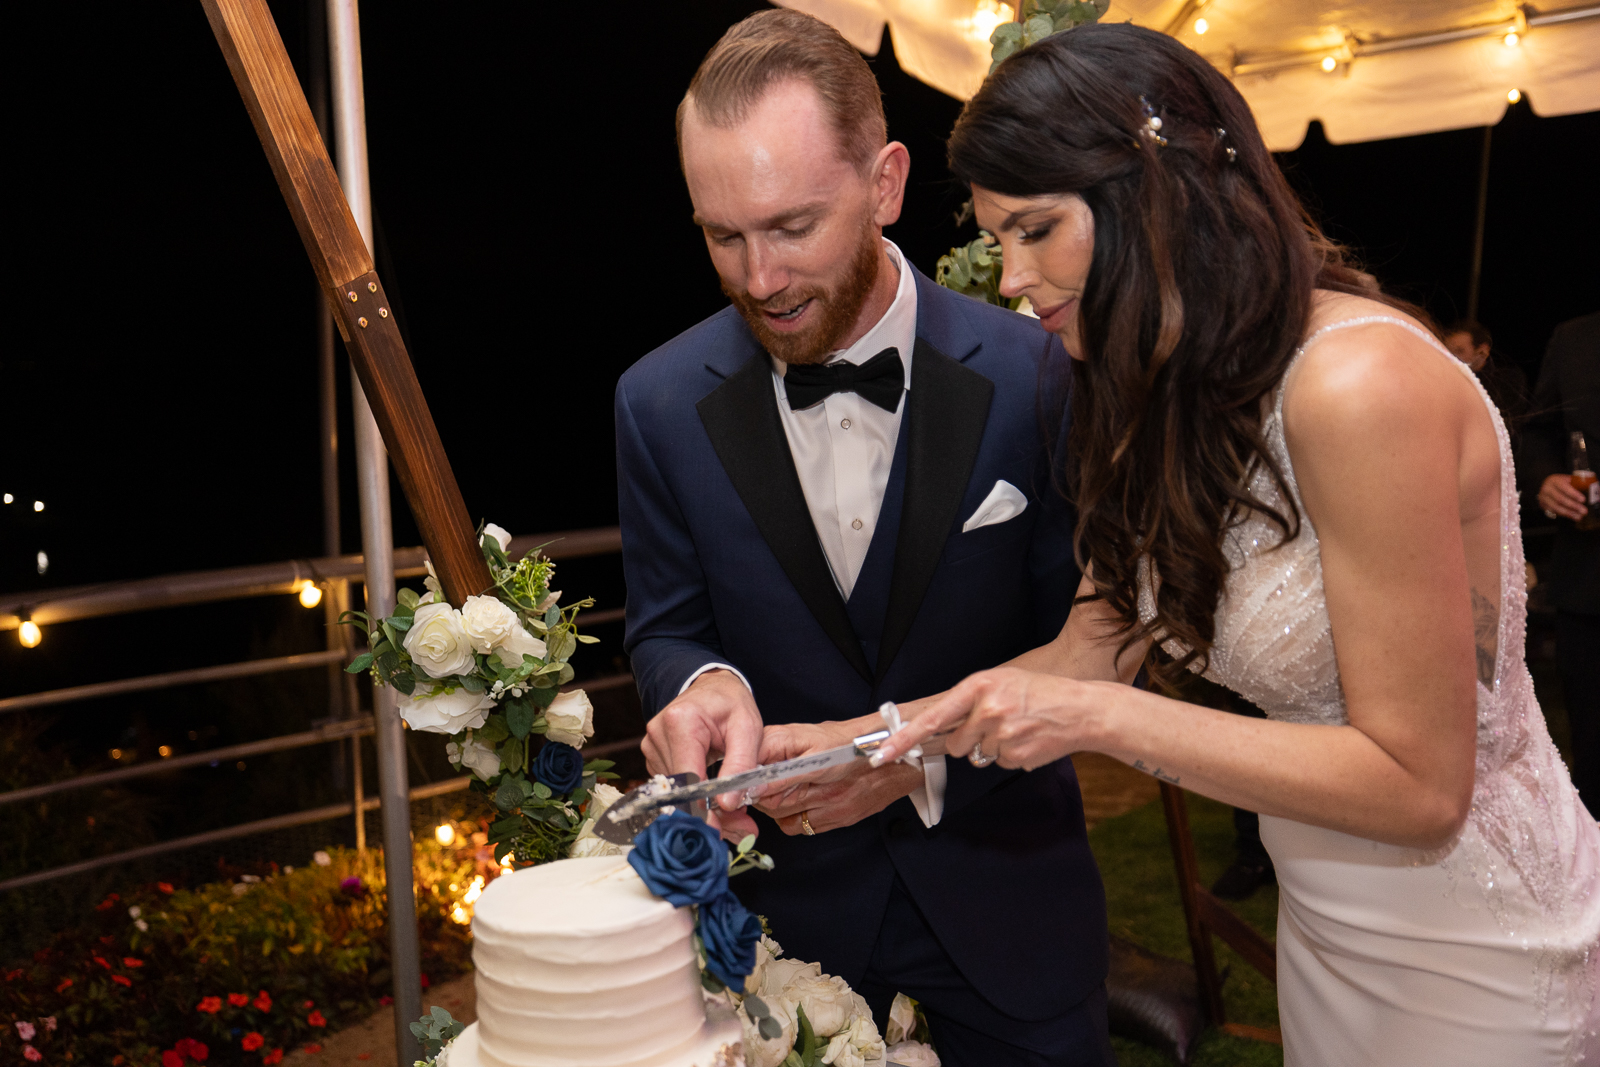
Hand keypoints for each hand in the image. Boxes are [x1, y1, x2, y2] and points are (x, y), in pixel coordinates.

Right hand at [642, 669, 760, 841]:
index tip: (718, 832)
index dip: (700, 808)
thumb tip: (728, 803)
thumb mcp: (748, 728)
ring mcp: (651, 748)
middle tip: (740, 829)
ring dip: (704, 811)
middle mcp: (658, 735)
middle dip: (709, 815)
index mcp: (680, 722)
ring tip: (736, 818)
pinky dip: (696, 801)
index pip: (686, 776)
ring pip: (676, 795)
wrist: (712, 688)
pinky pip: (674, 789)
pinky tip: (718, 805)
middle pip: (679, 790)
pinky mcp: (654, 759)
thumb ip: (741, 764)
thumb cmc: (731, 703)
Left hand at [754, 721, 923, 833]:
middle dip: (760, 796)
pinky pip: (804, 827)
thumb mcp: (806, 734)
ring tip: (780, 792)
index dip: (749, 784)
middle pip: (773, 804)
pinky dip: (795, 818)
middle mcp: (826, 788)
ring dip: (776, 809)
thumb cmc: (846, 739)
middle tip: (756, 785)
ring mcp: (835, 807)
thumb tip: (747, 768)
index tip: (738, 783)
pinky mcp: (841, 819)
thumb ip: (776, 750)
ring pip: (786, 819)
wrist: (890, 752)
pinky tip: (799, 802)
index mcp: (815, 762)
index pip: (767, 783)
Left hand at [875, 667, 1111, 770]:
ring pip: (976, 755)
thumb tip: (939, 729)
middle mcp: (988, 710)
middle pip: (955, 743)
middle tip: (995, 724)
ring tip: (1017, 729)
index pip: (932, 718)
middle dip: (967, 739)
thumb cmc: (1040, 692)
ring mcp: (1002, 735)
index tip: (881, 754)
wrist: (1081, 709)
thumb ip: (969, 702)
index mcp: (979, 686)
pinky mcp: (1015, 757)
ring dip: (991, 747)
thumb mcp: (1002, 682)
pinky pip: (998, 764)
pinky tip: (1028, 740)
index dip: (904, 739)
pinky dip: (1010, 756)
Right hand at [1539, 473, 1588, 521]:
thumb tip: (1590, 490)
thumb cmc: (1562, 483)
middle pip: (1560, 499)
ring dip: (1569, 513)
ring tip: (1579, 516)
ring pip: (1556, 507)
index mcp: (1554, 480)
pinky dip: (1563, 515)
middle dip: (1573, 506)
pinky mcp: (1542, 505)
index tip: (1583, 500)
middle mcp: (1546, 489)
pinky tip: (1572, 516)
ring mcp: (1543, 497)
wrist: (1548, 485)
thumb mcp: (1568, 480)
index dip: (1573, 494)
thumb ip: (1577, 484)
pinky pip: (1553, 511)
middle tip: (1584, 510)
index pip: (1564, 487)